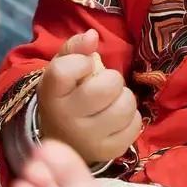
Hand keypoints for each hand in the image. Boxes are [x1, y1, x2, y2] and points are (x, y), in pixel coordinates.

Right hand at [37, 29, 142, 165]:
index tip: (85, 66)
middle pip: (108, 86)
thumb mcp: (61, 68)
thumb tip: (93, 35)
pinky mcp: (108, 151)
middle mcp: (67, 120)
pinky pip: (135, 124)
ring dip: (123, 98)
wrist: (62, 138)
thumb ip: (74, 48)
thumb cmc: (66, 96)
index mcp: (51, 95)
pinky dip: (130, 117)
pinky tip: (116, 119)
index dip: (82, 61)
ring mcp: (88, 139)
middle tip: (102, 85)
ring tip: (111, 102)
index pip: (65, 71)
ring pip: (126, 105)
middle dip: (111, 80)